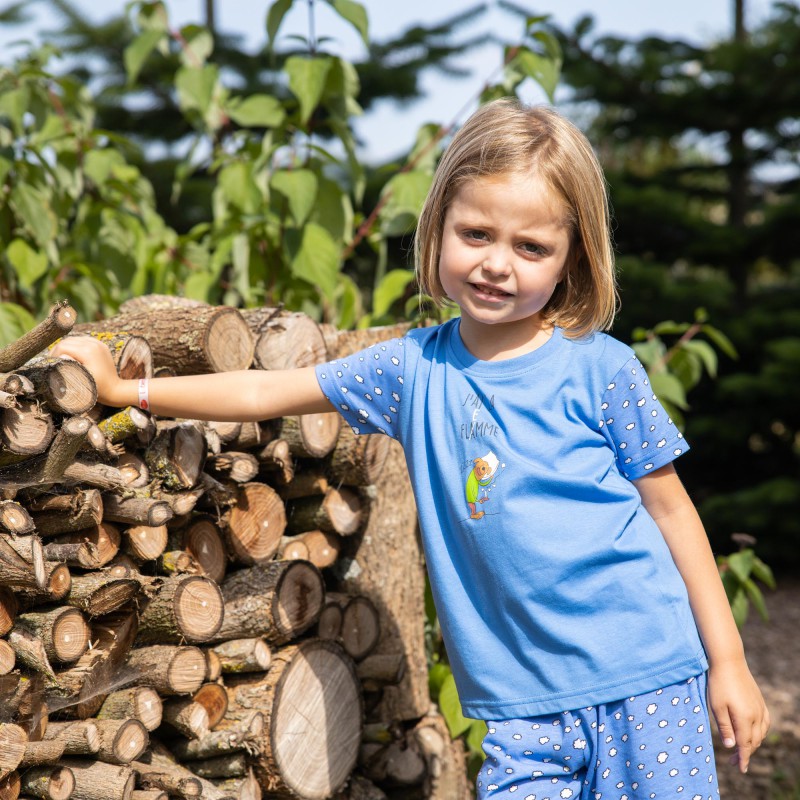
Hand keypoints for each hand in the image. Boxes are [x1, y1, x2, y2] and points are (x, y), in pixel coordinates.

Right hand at [51, 335, 126, 406]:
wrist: (115, 389)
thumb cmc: (96, 387)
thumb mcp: (80, 378)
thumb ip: (68, 365)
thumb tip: (60, 355)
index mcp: (87, 352)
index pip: (62, 347)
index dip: (53, 355)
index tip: (50, 364)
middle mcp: (93, 344)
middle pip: (67, 341)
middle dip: (58, 350)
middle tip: (53, 361)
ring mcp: (98, 343)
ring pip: (75, 339)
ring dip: (67, 347)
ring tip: (61, 357)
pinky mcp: (101, 345)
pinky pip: (84, 340)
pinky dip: (76, 345)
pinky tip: (73, 354)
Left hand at [708, 658, 769, 772]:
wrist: (729, 661)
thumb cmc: (718, 683)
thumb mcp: (716, 706)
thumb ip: (725, 727)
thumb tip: (730, 746)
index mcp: (745, 719)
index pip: (745, 745)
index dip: (743, 759)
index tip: (740, 769)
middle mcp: (756, 716)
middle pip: (753, 741)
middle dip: (745, 753)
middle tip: (734, 761)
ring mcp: (760, 708)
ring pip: (760, 733)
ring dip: (752, 743)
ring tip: (741, 749)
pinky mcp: (760, 701)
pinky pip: (765, 723)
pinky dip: (760, 732)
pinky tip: (754, 733)